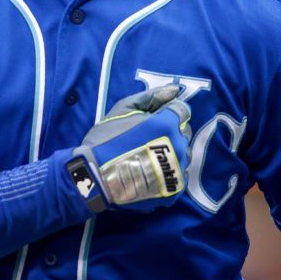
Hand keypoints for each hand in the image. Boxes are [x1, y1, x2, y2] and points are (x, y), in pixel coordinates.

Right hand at [69, 84, 191, 212]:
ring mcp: (178, 170)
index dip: (168, 112)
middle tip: (148, 138)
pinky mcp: (175, 189)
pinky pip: (180, 175)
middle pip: (185, 132)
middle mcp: (178, 146)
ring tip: (149, 156)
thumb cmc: (106, 139)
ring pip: (185, 154)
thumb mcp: (123, 109)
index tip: (153, 119)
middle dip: (171, 131)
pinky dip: (170, 171)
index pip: (182, 110)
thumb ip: (151, 97)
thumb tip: (174, 90)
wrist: (95, 178)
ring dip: (173, 151)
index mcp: (167, 124)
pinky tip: (151, 171)